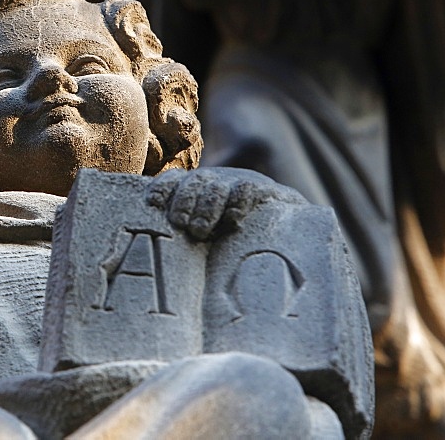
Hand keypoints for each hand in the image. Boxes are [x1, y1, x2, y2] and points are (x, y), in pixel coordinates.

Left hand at [146, 168, 304, 240]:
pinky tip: (233, 220)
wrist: (292, 232)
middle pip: (193, 181)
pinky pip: (247, 190)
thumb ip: (188, 238)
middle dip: (183, 200)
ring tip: (200, 231)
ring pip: (217, 186)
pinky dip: (238, 202)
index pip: (174, 181)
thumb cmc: (237, 242)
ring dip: (206, 206)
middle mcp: (216, 183)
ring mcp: (240, 185)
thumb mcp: (210, 238)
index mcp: (198, 191)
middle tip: (180, 225)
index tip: (152, 204)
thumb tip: (154, 263)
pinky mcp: (265, 193)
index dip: (162, 189)